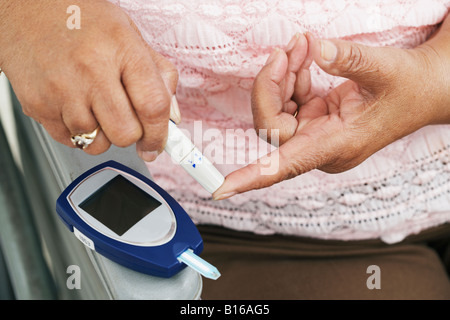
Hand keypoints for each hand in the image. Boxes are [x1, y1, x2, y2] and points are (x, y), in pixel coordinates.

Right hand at [0, 0, 179, 160]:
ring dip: (103, 135)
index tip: (158, 145)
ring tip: (96, 106)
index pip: (153, 106)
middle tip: (125, 119)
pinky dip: (79, 133)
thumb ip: (158, 75)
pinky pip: (70, 141)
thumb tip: (171, 116)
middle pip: (126, 133)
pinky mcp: (39, 105)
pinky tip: (76, 107)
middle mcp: (91, 69)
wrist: (25, 8)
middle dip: (131, 135)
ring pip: (97, 144)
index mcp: (122, 48)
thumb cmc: (80, 20)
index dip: (160, 134)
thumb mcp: (130, 35)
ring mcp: (62, 90)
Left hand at [213, 32, 446, 199]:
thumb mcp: (386, 69)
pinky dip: (293, 77)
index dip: (252, 178)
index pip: (285, 166)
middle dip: (271, 85)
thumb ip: (349, 60)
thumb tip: (317, 50)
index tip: (220, 189)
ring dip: (282, 76)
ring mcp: (318, 133)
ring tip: (300, 45)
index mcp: (337, 146)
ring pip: (278, 111)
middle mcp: (322, 146)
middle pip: (273, 126)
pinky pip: (291, 101)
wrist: (425, 89)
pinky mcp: (317, 119)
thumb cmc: (409, 88)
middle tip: (286, 50)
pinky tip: (304, 57)